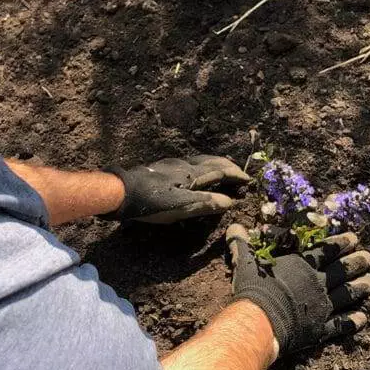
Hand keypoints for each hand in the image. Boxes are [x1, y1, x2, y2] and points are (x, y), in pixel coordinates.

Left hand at [106, 156, 249, 223]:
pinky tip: (197, 174)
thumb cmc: (152, 202)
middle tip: (239, 174)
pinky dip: (203, 167)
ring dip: (215, 165)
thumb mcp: (181, 208)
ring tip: (223, 172)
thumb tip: (229, 202)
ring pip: (201, 161)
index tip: (248, 180)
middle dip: (228, 167)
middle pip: (212, 161)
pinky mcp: (163, 168)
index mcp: (192, 173)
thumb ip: (206, 204)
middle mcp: (185, 164)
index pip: (220, 171)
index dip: (236, 175)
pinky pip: (191, 163)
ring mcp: (173, 164)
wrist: (121, 191)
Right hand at [226, 224, 369, 355]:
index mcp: (302, 266)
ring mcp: (322, 307)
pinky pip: (340, 325)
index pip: (326, 251)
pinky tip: (363, 318)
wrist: (259, 321)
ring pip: (346, 295)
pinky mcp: (320, 328)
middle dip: (357, 263)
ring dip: (360, 288)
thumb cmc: (253, 289)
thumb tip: (233, 227)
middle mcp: (317, 283)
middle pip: (341, 271)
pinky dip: (352, 321)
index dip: (340, 243)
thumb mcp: (245, 262)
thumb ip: (243, 244)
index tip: (354, 238)